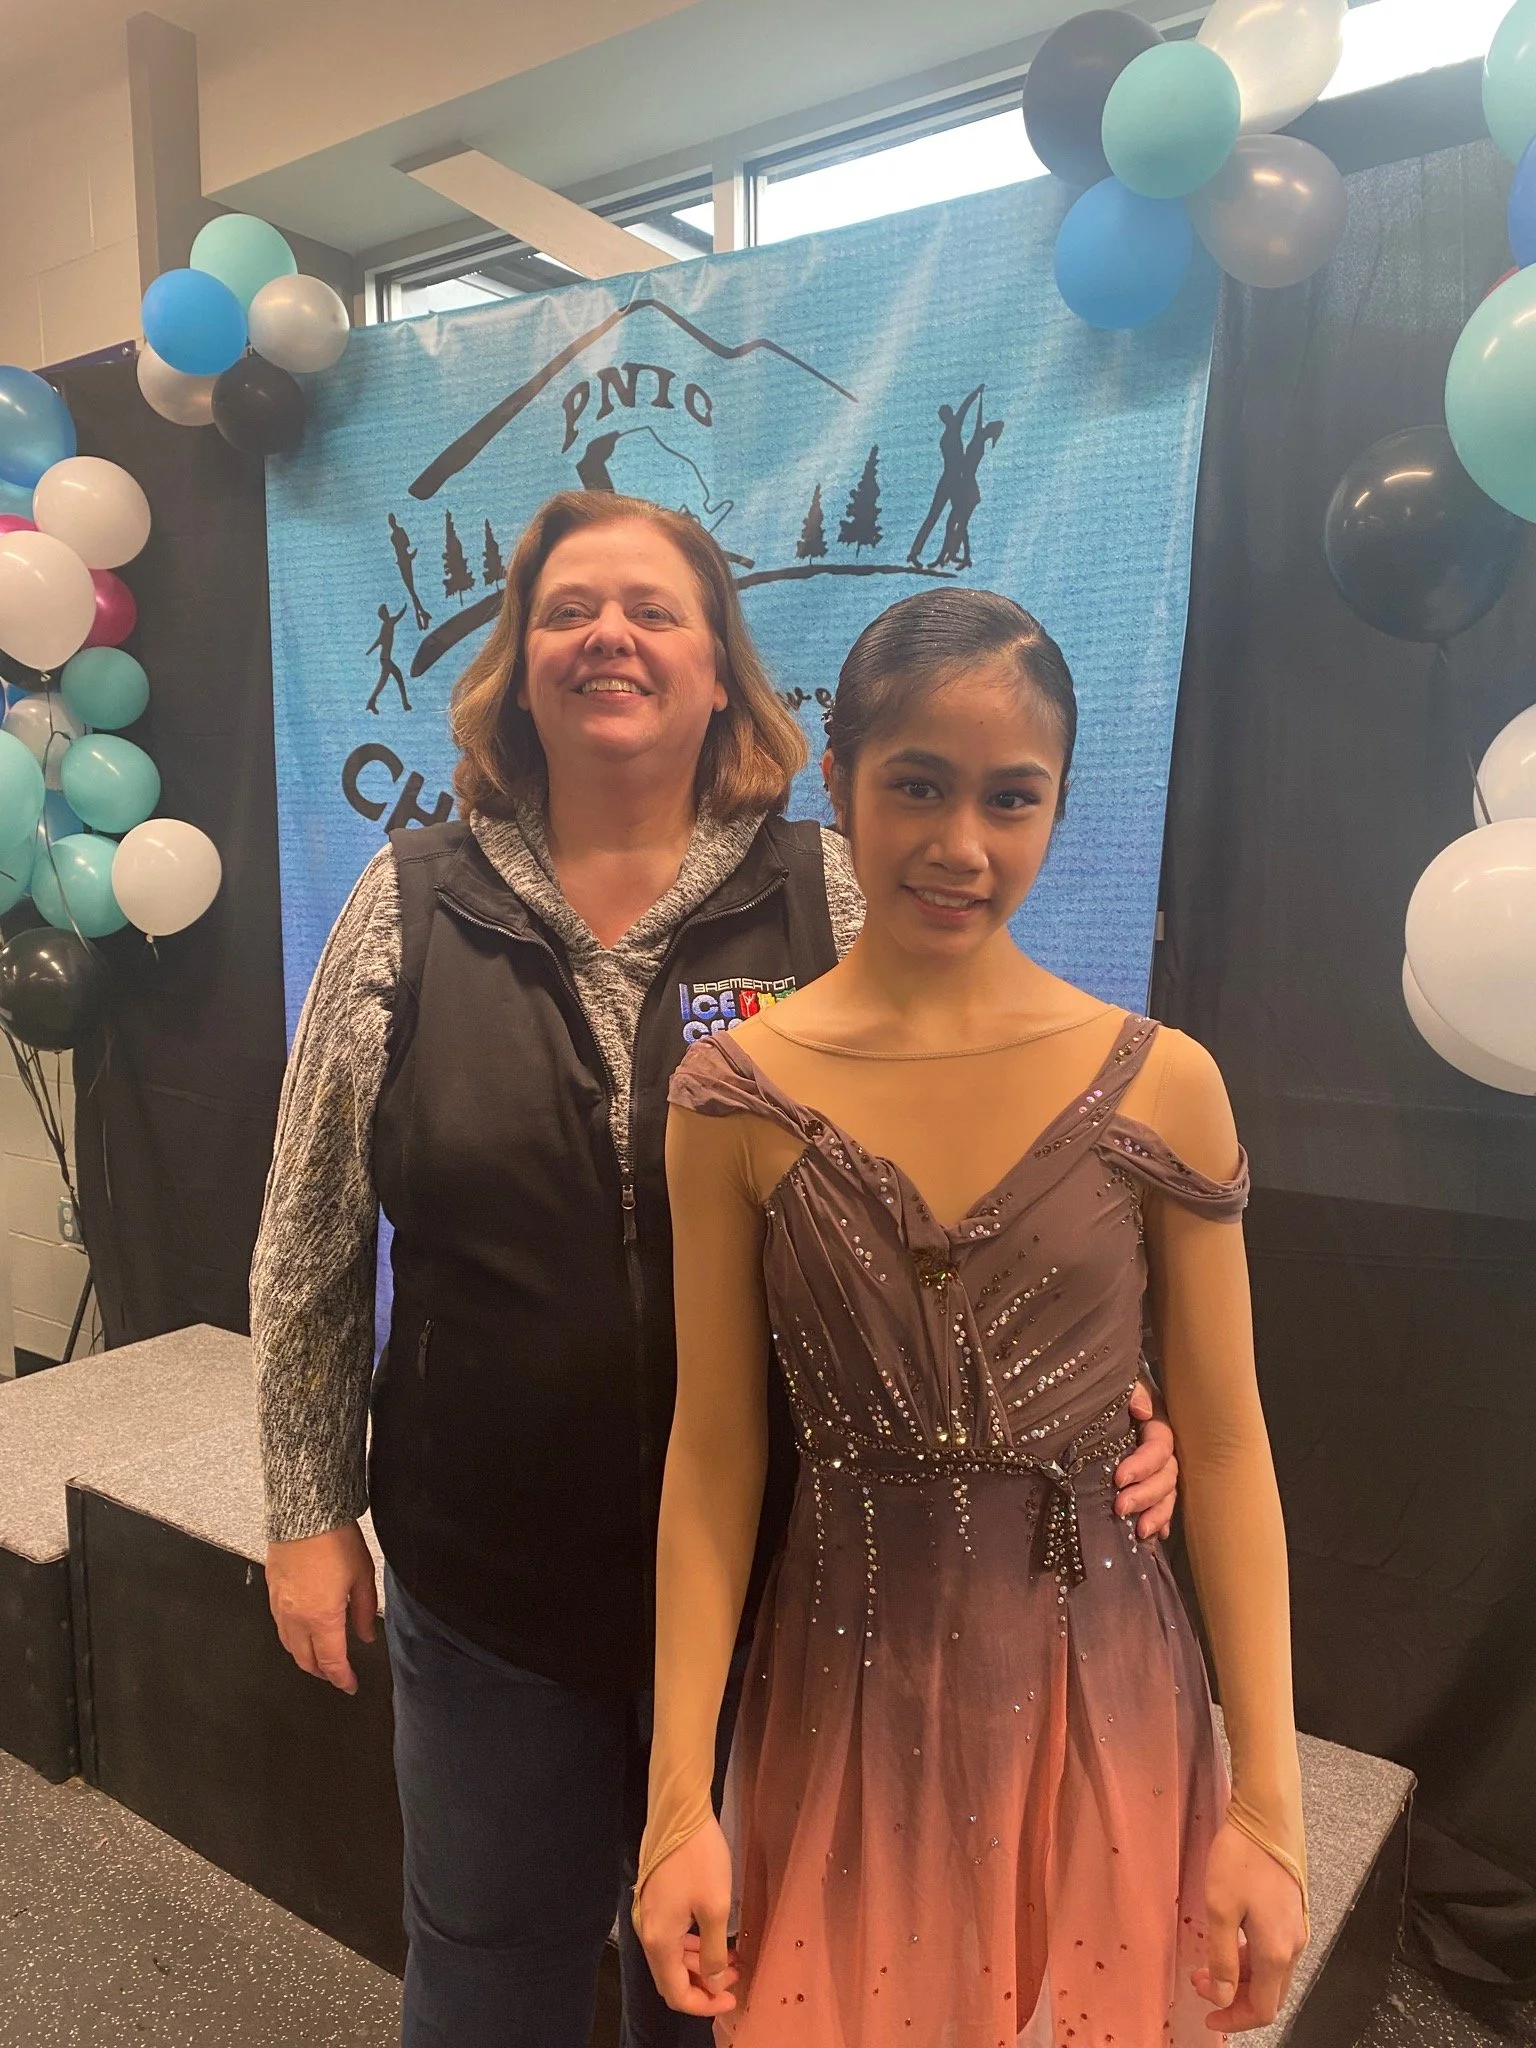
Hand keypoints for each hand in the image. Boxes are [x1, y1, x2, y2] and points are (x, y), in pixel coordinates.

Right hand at [264, 1522, 377, 1694]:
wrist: (305, 1513)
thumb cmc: (335, 1540)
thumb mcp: (363, 1576)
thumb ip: (364, 1612)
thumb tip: (365, 1636)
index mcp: (322, 1618)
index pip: (331, 1661)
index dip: (342, 1678)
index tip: (350, 1685)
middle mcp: (296, 1618)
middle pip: (306, 1660)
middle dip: (322, 1672)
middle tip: (336, 1674)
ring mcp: (280, 1606)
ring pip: (289, 1646)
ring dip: (305, 1657)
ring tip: (320, 1658)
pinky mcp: (271, 1592)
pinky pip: (280, 1627)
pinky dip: (292, 1638)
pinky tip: (303, 1633)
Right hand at [633, 1817, 738, 2016]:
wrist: (678, 1810)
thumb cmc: (699, 1858)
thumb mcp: (715, 1907)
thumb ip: (714, 1952)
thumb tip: (716, 1983)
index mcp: (658, 1940)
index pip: (675, 1992)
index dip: (704, 2004)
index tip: (733, 1999)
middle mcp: (646, 1932)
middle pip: (671, 1978)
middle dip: (704, 1985)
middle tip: (737, 1978)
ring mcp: (648, 1914)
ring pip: (672, 1957)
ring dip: (700, 1964)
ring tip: (732, 1959)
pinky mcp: (654, 1899)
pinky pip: (671, 1936)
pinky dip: (692, 1945)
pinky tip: (714, 1938)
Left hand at [1115, 1379, 1177, 1539]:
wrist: (1094, 1395)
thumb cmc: (1106, 1390)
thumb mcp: (1120, 1383)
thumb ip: (1132, 1391)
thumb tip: (1143, 1412)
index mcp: (1156, 1424)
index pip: (1159, 1447)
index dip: (1143, 1464)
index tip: (1118, 1478)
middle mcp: (1160, 1449)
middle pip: (1166, 1475)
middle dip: (1146, 1494)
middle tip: (1120, 1508)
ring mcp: (1156, 1469)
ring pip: (1167, 1494)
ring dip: (1156, 1514)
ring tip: (1139, 1531)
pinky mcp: (1146, 1484)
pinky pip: (1161, 1506)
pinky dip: (1159, 1522)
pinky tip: (1154, 1538)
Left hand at [1193, 1821, 1307, 2031]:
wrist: (1268, 1815)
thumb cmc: (1242, 1858)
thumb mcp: (1220, 1909)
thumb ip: (1221, 1958)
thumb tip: (1221, 1996)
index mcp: (1277, 1951)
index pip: (1262, 2008)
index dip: (1233, 2019)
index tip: (1206, 2016)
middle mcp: (1294, 1945)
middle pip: (1269, 1993)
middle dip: (1234, 1998)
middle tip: (1200, 1984)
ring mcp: (1296, 1927)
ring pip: (1271, 1971)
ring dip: (1240, 1976)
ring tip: (1206, 1961)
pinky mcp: (1292, 1910)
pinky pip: (1273, 1950)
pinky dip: (1250, 1957)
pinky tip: (1228, 1939)